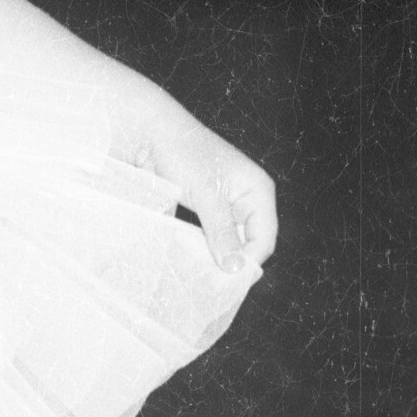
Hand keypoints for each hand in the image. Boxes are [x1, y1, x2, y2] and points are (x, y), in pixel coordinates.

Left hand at [132, 106, 277, 274]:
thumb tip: (235, 267)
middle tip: (212, 281)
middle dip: (233, 260)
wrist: (152, 134)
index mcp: (258, 190)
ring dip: (218, 256)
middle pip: (250, 241)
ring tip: (201, 273)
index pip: (264, 238)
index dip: (248, 260)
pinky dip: (205, 247)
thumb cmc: (183, 154)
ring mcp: (228, 203)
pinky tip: (192, 258)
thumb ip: (222, 231)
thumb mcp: (206, 195)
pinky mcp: (208, 207)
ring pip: (231, 240)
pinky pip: (214, 234)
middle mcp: (247, 198)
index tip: (225, 281)